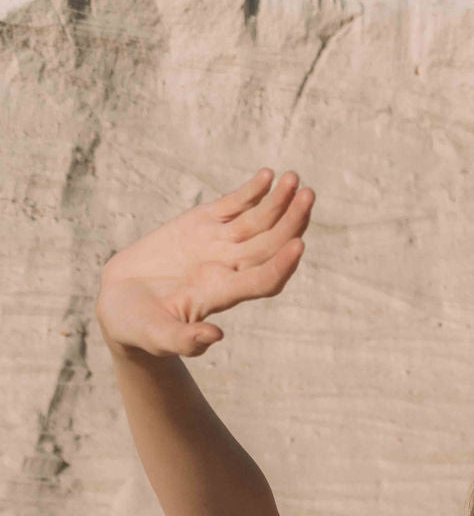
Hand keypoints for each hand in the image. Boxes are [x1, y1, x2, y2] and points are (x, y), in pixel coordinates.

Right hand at [95, 167, 314, 358]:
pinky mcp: (202, 224)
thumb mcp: (157, 337)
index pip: (263, 280)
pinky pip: (234, 205)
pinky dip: (252, 191)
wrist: (122, 305)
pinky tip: (268, 175)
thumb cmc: (139, 328)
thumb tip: (215, 336)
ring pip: (258, 221)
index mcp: (221, 295)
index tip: (299, 244)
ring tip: (296, 179)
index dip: (282, 265)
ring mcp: (218, 244)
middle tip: (309, 196)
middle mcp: (228, 268)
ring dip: (279, 201)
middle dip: (291, 221)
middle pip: (270, 245)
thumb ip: (184, 341)